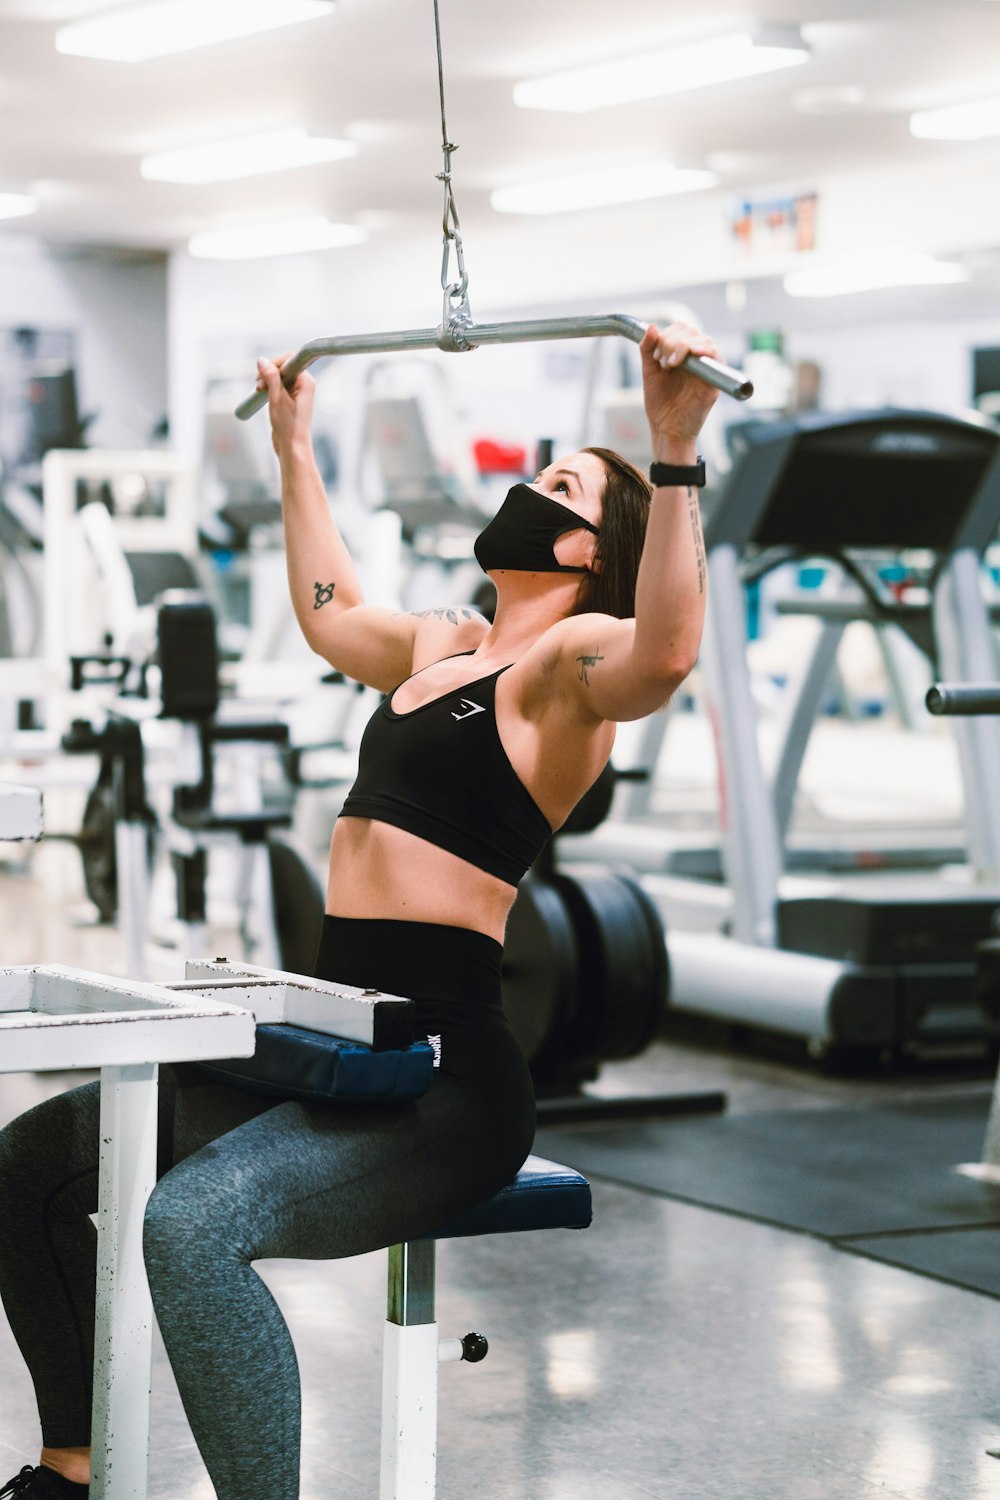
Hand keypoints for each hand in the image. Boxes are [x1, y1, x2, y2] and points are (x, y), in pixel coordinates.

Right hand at [255, 353, 315, 461]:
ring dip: (266, 381)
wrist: (292, 448)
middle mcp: (304, 385)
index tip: (264, 373)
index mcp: (306, 381)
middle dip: (268, 373)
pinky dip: (268, 388)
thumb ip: (270, 377)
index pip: (290, 359)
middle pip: (283, 367)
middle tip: (258, 385)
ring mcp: (297, 392)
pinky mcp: (290, 399)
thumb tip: (261, 360)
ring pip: (278, 377)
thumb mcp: (276, 398)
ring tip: (259, 391)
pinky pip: (278, 386)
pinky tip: (262, 395)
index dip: (274, 363)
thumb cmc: (288, 426)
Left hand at [639, 322, 720, 452]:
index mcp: (683, 354)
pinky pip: (716, 355)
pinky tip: (684, 361)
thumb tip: (651, 326)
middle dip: (671, 341)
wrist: (666, 429)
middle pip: (691, 331)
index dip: (667, 335)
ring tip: (669, 365)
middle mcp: (697, 358)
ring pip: (702, 340)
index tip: (656, 356)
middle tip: (662, 362)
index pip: (681, 329)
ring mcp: (707, 368)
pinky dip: (701, 350)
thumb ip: (648, 349)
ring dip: (682, 347)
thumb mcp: (650, 371)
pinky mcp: (715, 380)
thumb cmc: (660, 404)